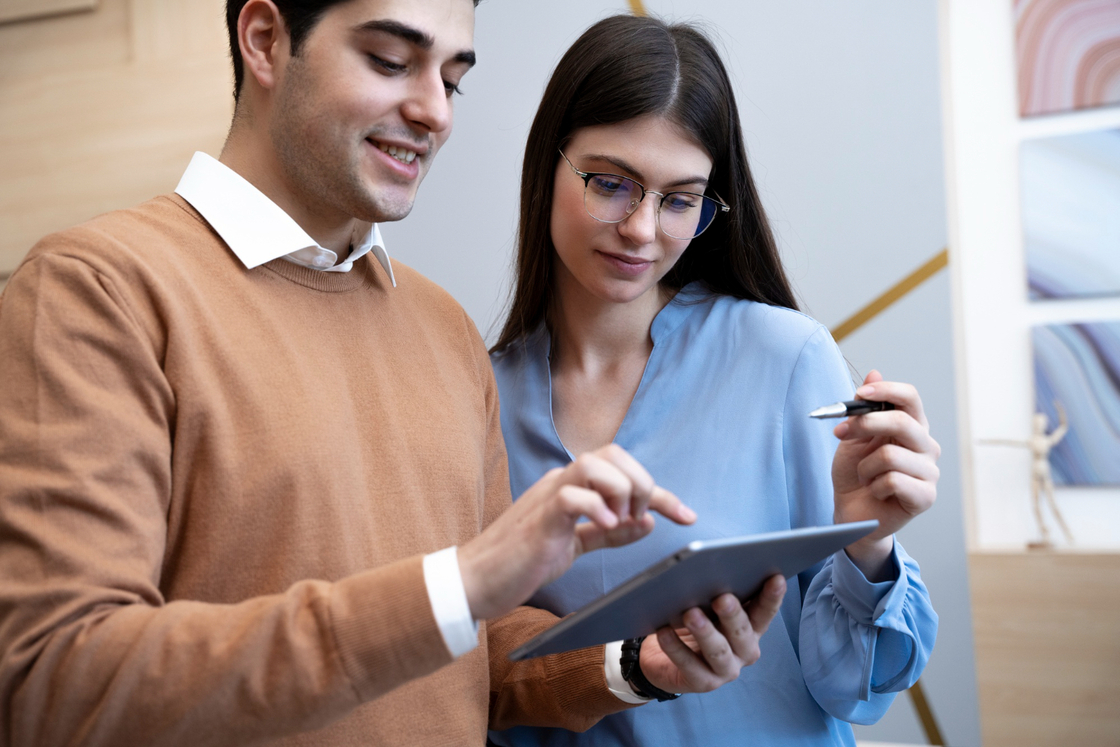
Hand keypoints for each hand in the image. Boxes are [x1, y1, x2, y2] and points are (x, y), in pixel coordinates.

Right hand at [458, 444, 695, 620]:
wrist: (475, 581)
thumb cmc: (520, 563)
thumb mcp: (573, 546)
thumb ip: (607, 533)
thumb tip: (646, 522)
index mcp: (572, 487)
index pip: (624, 472)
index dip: (662, 493)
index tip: (688, 517)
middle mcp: (562, 481)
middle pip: (614, 453)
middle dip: (641, 483)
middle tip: (638, 519)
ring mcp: (548, 495)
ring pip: (595, 463)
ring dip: (621, 490)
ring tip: (620, 521)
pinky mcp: (539, 517)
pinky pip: (572, 495)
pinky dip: (597, 508)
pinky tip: (606, 528)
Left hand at [638, 575, 785, 693]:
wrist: (663, 658)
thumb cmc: (691, 625)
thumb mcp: (707, 609)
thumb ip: (716, 596)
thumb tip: (714, 573)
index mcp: (751, 629)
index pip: (764, 613)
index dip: (771, 597)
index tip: (775, 579)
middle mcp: (744, 651)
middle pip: (742, 632)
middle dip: (733, 614)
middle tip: (722, 598)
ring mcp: (725, 670)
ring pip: (718, 651)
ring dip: (705, 632)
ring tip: (691, 614)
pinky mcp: (702, 683)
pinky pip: (689, 665)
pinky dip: (676, 648)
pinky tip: (665, 632)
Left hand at [832, 371, 939, 577]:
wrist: (851, 512)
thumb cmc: (855, 474)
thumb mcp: (852, 437)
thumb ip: (863, 409)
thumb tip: (874, 372)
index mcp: (911, 427)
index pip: (910, 398)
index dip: (886, 391)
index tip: (859, 393)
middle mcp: (926, 446)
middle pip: (902, 422)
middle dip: (865, 425)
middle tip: (841, 433)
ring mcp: (929, 472)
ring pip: (890, 454)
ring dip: (866, 466)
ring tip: (865, 476)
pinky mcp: (925, 496)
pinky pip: (892, 480)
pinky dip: (874, 486)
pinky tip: (876, 491)